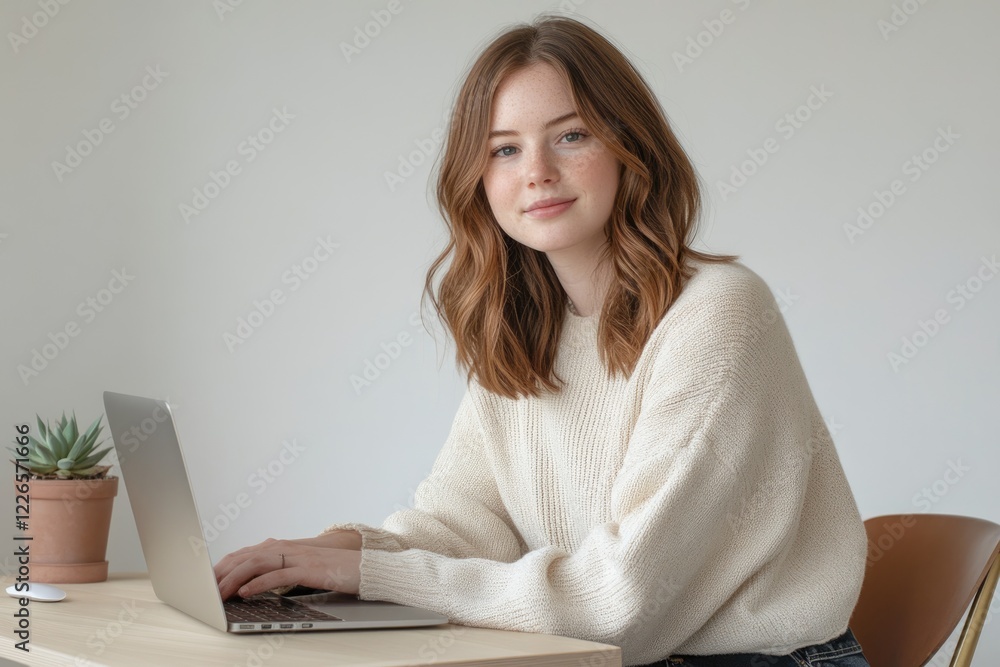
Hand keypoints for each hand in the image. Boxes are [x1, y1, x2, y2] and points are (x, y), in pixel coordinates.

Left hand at [213, 530, 362, 600]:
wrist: (364, 567)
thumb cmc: (333, 570)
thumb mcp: (300, 569)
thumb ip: (278, 570)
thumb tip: (252, 584)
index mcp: (282, 547)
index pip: (244, 554)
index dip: (222, 566)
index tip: (205, 580)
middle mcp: (286, 547)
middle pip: (245, 556)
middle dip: (221, 572)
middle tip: (203, 588)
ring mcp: (297, 557)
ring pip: (256, 564)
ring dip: (234, 579)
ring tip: (218, 593)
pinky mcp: (308, 569)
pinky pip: (277, 575)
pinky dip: (258, 583)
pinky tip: (245, 593)